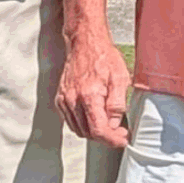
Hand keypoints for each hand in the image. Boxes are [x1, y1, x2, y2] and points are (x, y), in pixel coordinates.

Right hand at [57, 27, 134, 148]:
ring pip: (78, 130)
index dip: (112, 140)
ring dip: (94, 132)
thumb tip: (114, 124)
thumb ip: (117, 104)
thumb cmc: (104, 57)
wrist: (85, 43)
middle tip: (120, 131)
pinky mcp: (60, 99)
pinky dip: (83, 124)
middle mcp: (73, 100)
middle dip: (106, 137)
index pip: (99, 130)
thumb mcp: (120, 78)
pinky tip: (94, 117)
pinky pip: (70, 121)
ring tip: (109, 124)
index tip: (123, 140)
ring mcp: (64, 100)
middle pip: (88, 133)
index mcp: (89, 96)